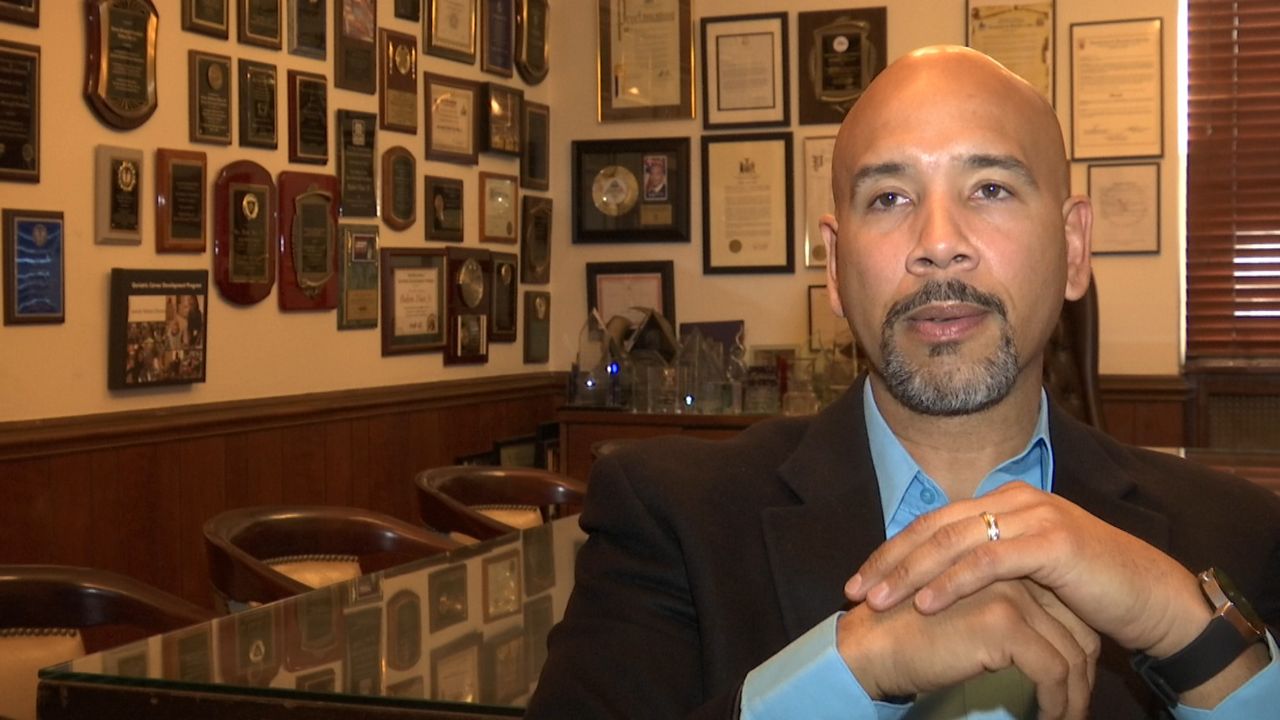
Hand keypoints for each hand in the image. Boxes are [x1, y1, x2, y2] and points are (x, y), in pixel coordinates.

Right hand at [839, 578, 1098, 719]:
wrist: (872, 645)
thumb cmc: (909, 633)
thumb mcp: (965, 609)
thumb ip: (999, 606)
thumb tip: (1044, 640)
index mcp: (1002, 561)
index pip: (1064, 605)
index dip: (1075, 647)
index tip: (1074, 681)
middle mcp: (1011, 569)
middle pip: (1076, 626)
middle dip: (1083, 673)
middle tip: (1077, 704)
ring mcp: (1009, 593)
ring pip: (1070, 650)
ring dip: (1075, 694)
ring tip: (1066, 717)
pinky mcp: (1004, 623)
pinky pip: (1053, 669)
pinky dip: (1059, 701)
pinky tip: (1049, 717)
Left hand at [845, 482, 1207, 657]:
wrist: (1149, 595)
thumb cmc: (1087, 589)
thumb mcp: (1028, 570)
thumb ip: (988, 563)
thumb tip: (937, 578)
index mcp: (1004, 502)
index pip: (933, 523)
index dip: (892, 551)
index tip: (860, 581)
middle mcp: (1015, 500)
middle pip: (933, 528)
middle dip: (889, 561)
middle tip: (855, 591)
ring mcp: (1034, 516)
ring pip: (954, 542)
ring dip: (910, 573)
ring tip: (879, 600)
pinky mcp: (1053, 543)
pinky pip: (989, 562)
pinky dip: (953, 583)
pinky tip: (927, 604)